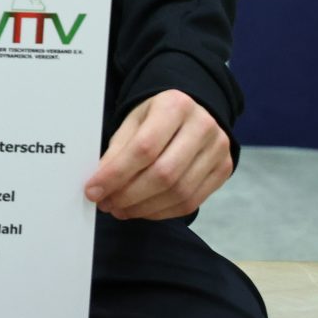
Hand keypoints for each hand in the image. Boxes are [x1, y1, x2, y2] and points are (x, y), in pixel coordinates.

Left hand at [84, 90, 233, 220]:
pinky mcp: (224, 169)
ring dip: (144, 208)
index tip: (93, 190)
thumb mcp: (133, 121)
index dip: (116, 174)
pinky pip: (191, 201)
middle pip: (164, 174)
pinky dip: (162, 212)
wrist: (193, 112)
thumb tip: (100, 185)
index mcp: (175, 105)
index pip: (143, 147)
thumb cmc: (156, 116)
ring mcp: (218, 149)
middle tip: (106, 204)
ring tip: (120, 209)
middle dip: (129, 195)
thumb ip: (118, 151)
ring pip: (179, 192)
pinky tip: (142, 210)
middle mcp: (202, 126)